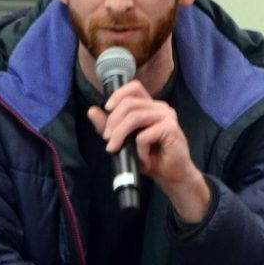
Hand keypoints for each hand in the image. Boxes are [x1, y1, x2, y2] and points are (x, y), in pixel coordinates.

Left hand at [86, 80, 210, 221]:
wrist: (171, 176)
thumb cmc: (150, 158)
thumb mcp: (124, 142)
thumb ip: (109, 127)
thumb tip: (91, 111)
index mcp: (150, 106)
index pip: (134, 88)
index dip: (118, 94)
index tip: (107, 109)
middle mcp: (160, 108)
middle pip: (129, 103)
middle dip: (113, 122)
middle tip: (107, 140)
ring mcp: (167, 117)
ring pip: (135, 117)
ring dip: (120, 134)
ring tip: (115, 149)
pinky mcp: (171, 129)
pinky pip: (144, 135)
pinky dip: (139, 149)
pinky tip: (143, 158)